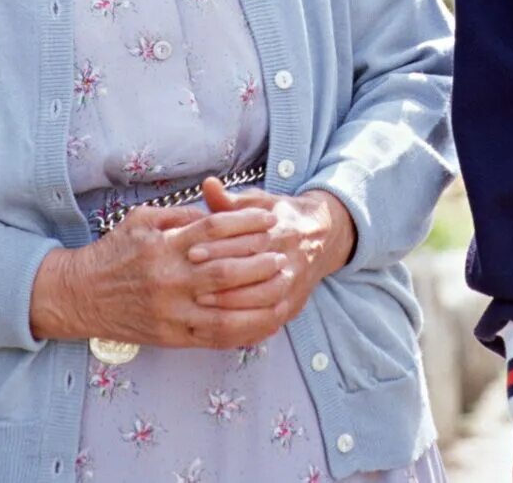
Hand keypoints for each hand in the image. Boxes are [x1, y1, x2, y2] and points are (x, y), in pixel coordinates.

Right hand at [28, 202, 291, 349]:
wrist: (80, 295)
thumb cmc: (113, 252)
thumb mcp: (142, 220)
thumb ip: (179, 214)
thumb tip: (215, 209)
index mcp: (164, 247)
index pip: (214, 230)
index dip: (246, 222)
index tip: (270, 217)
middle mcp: (170, 280)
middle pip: (224, 272)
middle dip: (259, 263)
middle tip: (282, 254)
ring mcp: (172, 312)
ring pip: (224, 311)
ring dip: (258, 302)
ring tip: (282, 290)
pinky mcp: (172, 336)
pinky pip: (213, 337)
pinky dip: (243, 332)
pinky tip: (264, 324)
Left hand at [187, 177, 356, 332]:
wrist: (321, 235)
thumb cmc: (278, 218)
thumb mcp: (258, 203)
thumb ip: (230, 200)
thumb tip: (208, 184)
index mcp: (281, 230)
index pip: (249, 241)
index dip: (219, 248)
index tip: (191, 253)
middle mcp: (291, 259)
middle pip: (260, 275)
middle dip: (225, 283)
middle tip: (192, 286)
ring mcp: (294, 286)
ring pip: (268, 301)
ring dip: (235, 307)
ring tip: (204, 307)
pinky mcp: (294, 306)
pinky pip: (271, 323)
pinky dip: (247, 328)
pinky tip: (222, 328)